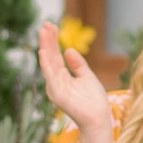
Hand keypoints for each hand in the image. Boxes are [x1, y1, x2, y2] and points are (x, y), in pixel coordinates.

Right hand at [36, 19, 113, 137]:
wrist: (98, 118)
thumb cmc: (94, 101)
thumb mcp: (87, 76)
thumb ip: (78, 64)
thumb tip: (69, 49)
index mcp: (62, 77)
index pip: (55, 55)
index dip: (54, 41)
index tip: (52, 25)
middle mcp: (55, 81)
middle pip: (50, 57)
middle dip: (48, 40)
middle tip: (45, 24)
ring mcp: (55, 87)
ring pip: (48, 63)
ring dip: (45, 47)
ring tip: (43, 32)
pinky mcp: (57, 94)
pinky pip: (50, 76)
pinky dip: (46, 64)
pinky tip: (43, 51)